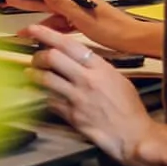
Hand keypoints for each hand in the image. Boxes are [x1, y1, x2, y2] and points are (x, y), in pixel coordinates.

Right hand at [5, 0, 163, 60]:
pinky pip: (62, 22)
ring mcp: (80, 11)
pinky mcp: (83, 22)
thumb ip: (62, 3)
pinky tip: (44, 32)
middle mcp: (77, 0)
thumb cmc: (110, 29)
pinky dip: (52, 26)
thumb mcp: (83, 17)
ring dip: (39, 15)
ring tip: (22, 23)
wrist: (133, 39)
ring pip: (54, 12)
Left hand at [23, 25, 156, 164]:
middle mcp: (87, 80)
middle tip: (36, 59)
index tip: (33, 29)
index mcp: (99, 68)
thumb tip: (78, 58)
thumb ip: (96, 67)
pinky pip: (50, 101)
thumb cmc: (129, 108)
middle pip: (52, 58)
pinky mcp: (71, 116)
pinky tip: (43, 95)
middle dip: (38, 56)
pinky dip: (44, 96)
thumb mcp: (118, 79)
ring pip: (45, 79)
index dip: (47, 34)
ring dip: (34, 75)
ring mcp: (77, 98)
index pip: (68, 45)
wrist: (134, 136)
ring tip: (31, 74)